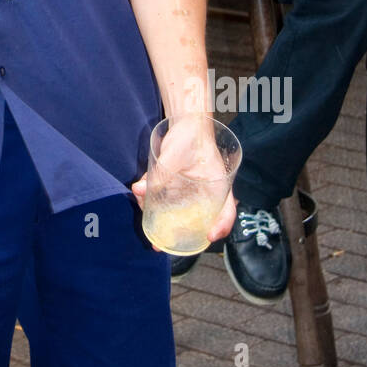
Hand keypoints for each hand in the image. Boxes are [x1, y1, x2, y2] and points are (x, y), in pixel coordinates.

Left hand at [131, 116, 237, 250]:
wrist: (186, 123)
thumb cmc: (190, 136)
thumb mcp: (175, 155)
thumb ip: (158, 174)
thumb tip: (138, 190)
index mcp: (217, 186)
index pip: (227, 212)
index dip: (221, 227)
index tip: (210, 236)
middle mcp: (206, 194)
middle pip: (198, 220)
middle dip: (176, 234)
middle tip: (158, 244)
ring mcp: (191, 192)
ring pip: (178, 213)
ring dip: (158, 216)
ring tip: (142, 209)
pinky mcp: (177, 187)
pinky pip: (167, 201)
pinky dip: (153, 202)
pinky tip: (141, 196)